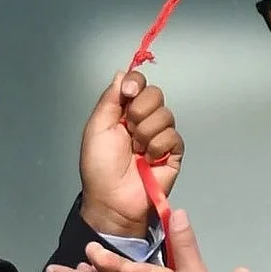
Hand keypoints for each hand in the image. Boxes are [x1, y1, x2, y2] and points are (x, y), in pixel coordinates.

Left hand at [79, 71, 183, 236]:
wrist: (113, 198)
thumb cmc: (100, 167)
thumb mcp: (97, 127)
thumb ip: (111, 98)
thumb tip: (123, 73)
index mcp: (124, 112)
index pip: (138, 83)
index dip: (137, 83)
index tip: (129, 92)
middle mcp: (144, 120)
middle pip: (155, 94)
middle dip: (140, 111)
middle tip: (128, 131)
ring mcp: (159, 135)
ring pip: (165, 115)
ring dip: (145, 134)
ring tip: (136, 152)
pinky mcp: (173, 152)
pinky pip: (173, 136)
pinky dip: (157, 147)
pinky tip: (148, 161)